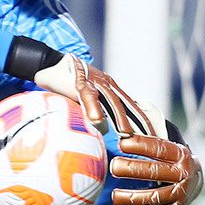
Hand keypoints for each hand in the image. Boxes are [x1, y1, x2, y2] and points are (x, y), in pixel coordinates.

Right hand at [32, 53, 168, 137]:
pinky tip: (98, 123)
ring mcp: (95, 82)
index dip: (145, 122)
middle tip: (151, 142)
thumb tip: (99, 135)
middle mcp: (107, 85)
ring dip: (121, 119)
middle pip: (129, 107)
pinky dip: (94, 109)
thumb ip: (93, 113)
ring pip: (112, 102)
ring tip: (127, 135)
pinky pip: (88, 97)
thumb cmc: (64, 84)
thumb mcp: (83, 99)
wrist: (47, 62)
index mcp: (111, 89)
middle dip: (142, 124)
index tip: (157, 138)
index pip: (133, 107)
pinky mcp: (79, 81)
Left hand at [107, 134, 203, 204]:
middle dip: (131, 169)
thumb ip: (150, 133)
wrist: (194, 179)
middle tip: (113, 167)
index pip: (158, 147)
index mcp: (180, 154)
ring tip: (114, 195)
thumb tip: (122, 123)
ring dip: (132, 197)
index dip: (139, 145)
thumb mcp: (167, 142)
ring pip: (155, 196)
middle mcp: (184, 173)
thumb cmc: (169, 157)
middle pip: (154, 171)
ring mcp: (182, 193)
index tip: (120, 144)